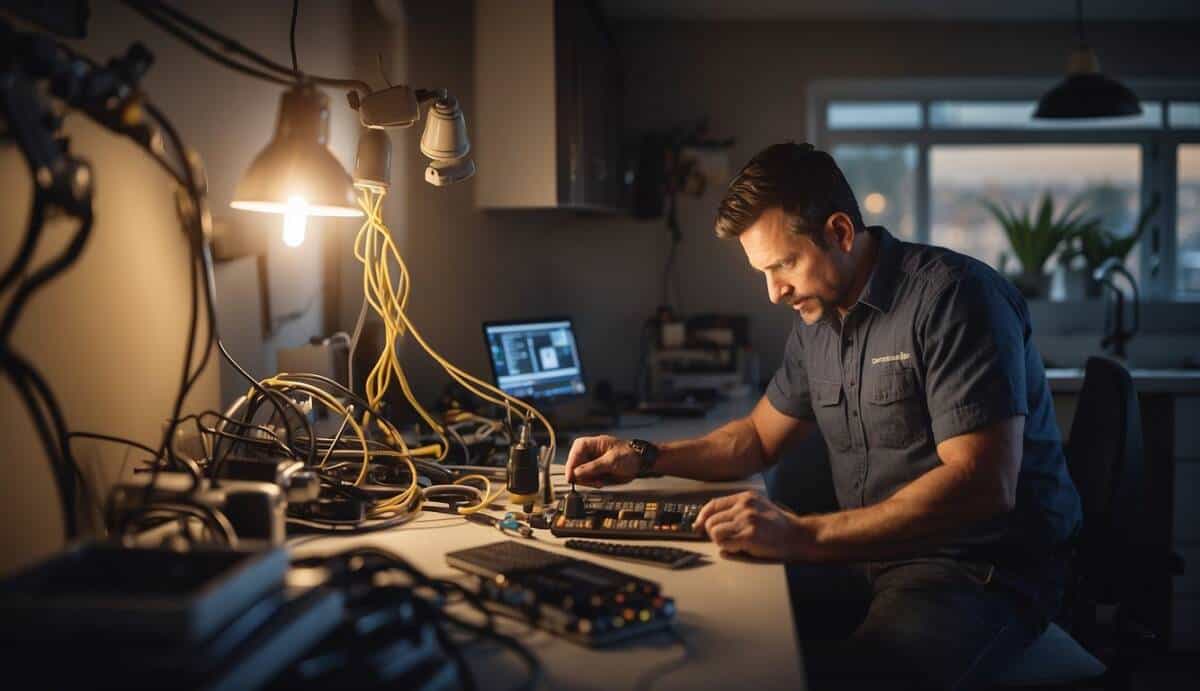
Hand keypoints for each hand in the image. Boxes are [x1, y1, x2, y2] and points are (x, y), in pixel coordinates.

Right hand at [564, 435, 639, 486]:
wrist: (641, 462)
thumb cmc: (629, 455)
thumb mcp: (611, 461)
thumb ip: (593, 467)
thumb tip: (576, 473)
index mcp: (591, 443)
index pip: (575, 453)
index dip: (572, 465)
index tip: (571, 477)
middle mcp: (589, 452)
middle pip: (575, 466)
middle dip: (583, 476)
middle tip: (593, 481)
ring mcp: (592, 462)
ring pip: (580, 475)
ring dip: (589, 481)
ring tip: (601, 481)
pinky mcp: (596, 471)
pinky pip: (588, 479)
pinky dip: (593, 483)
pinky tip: (602, 482)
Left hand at [695, 490, 813, 559]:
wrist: (799, 536)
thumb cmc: (779, 526)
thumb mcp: (758, 507)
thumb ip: (736, 510)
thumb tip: (709, 520)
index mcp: (745, 497)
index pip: (713, 504)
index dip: (702, 517)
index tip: (698, 525)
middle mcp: (744, 506)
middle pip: (710, 520)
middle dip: (714, 533)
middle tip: (727, 539)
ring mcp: (746, 520)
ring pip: (714, 532)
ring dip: (721, 541)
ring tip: (736, 543)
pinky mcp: (749, 535)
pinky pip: (724, 543)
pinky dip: (729, 549)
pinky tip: (741, 548)